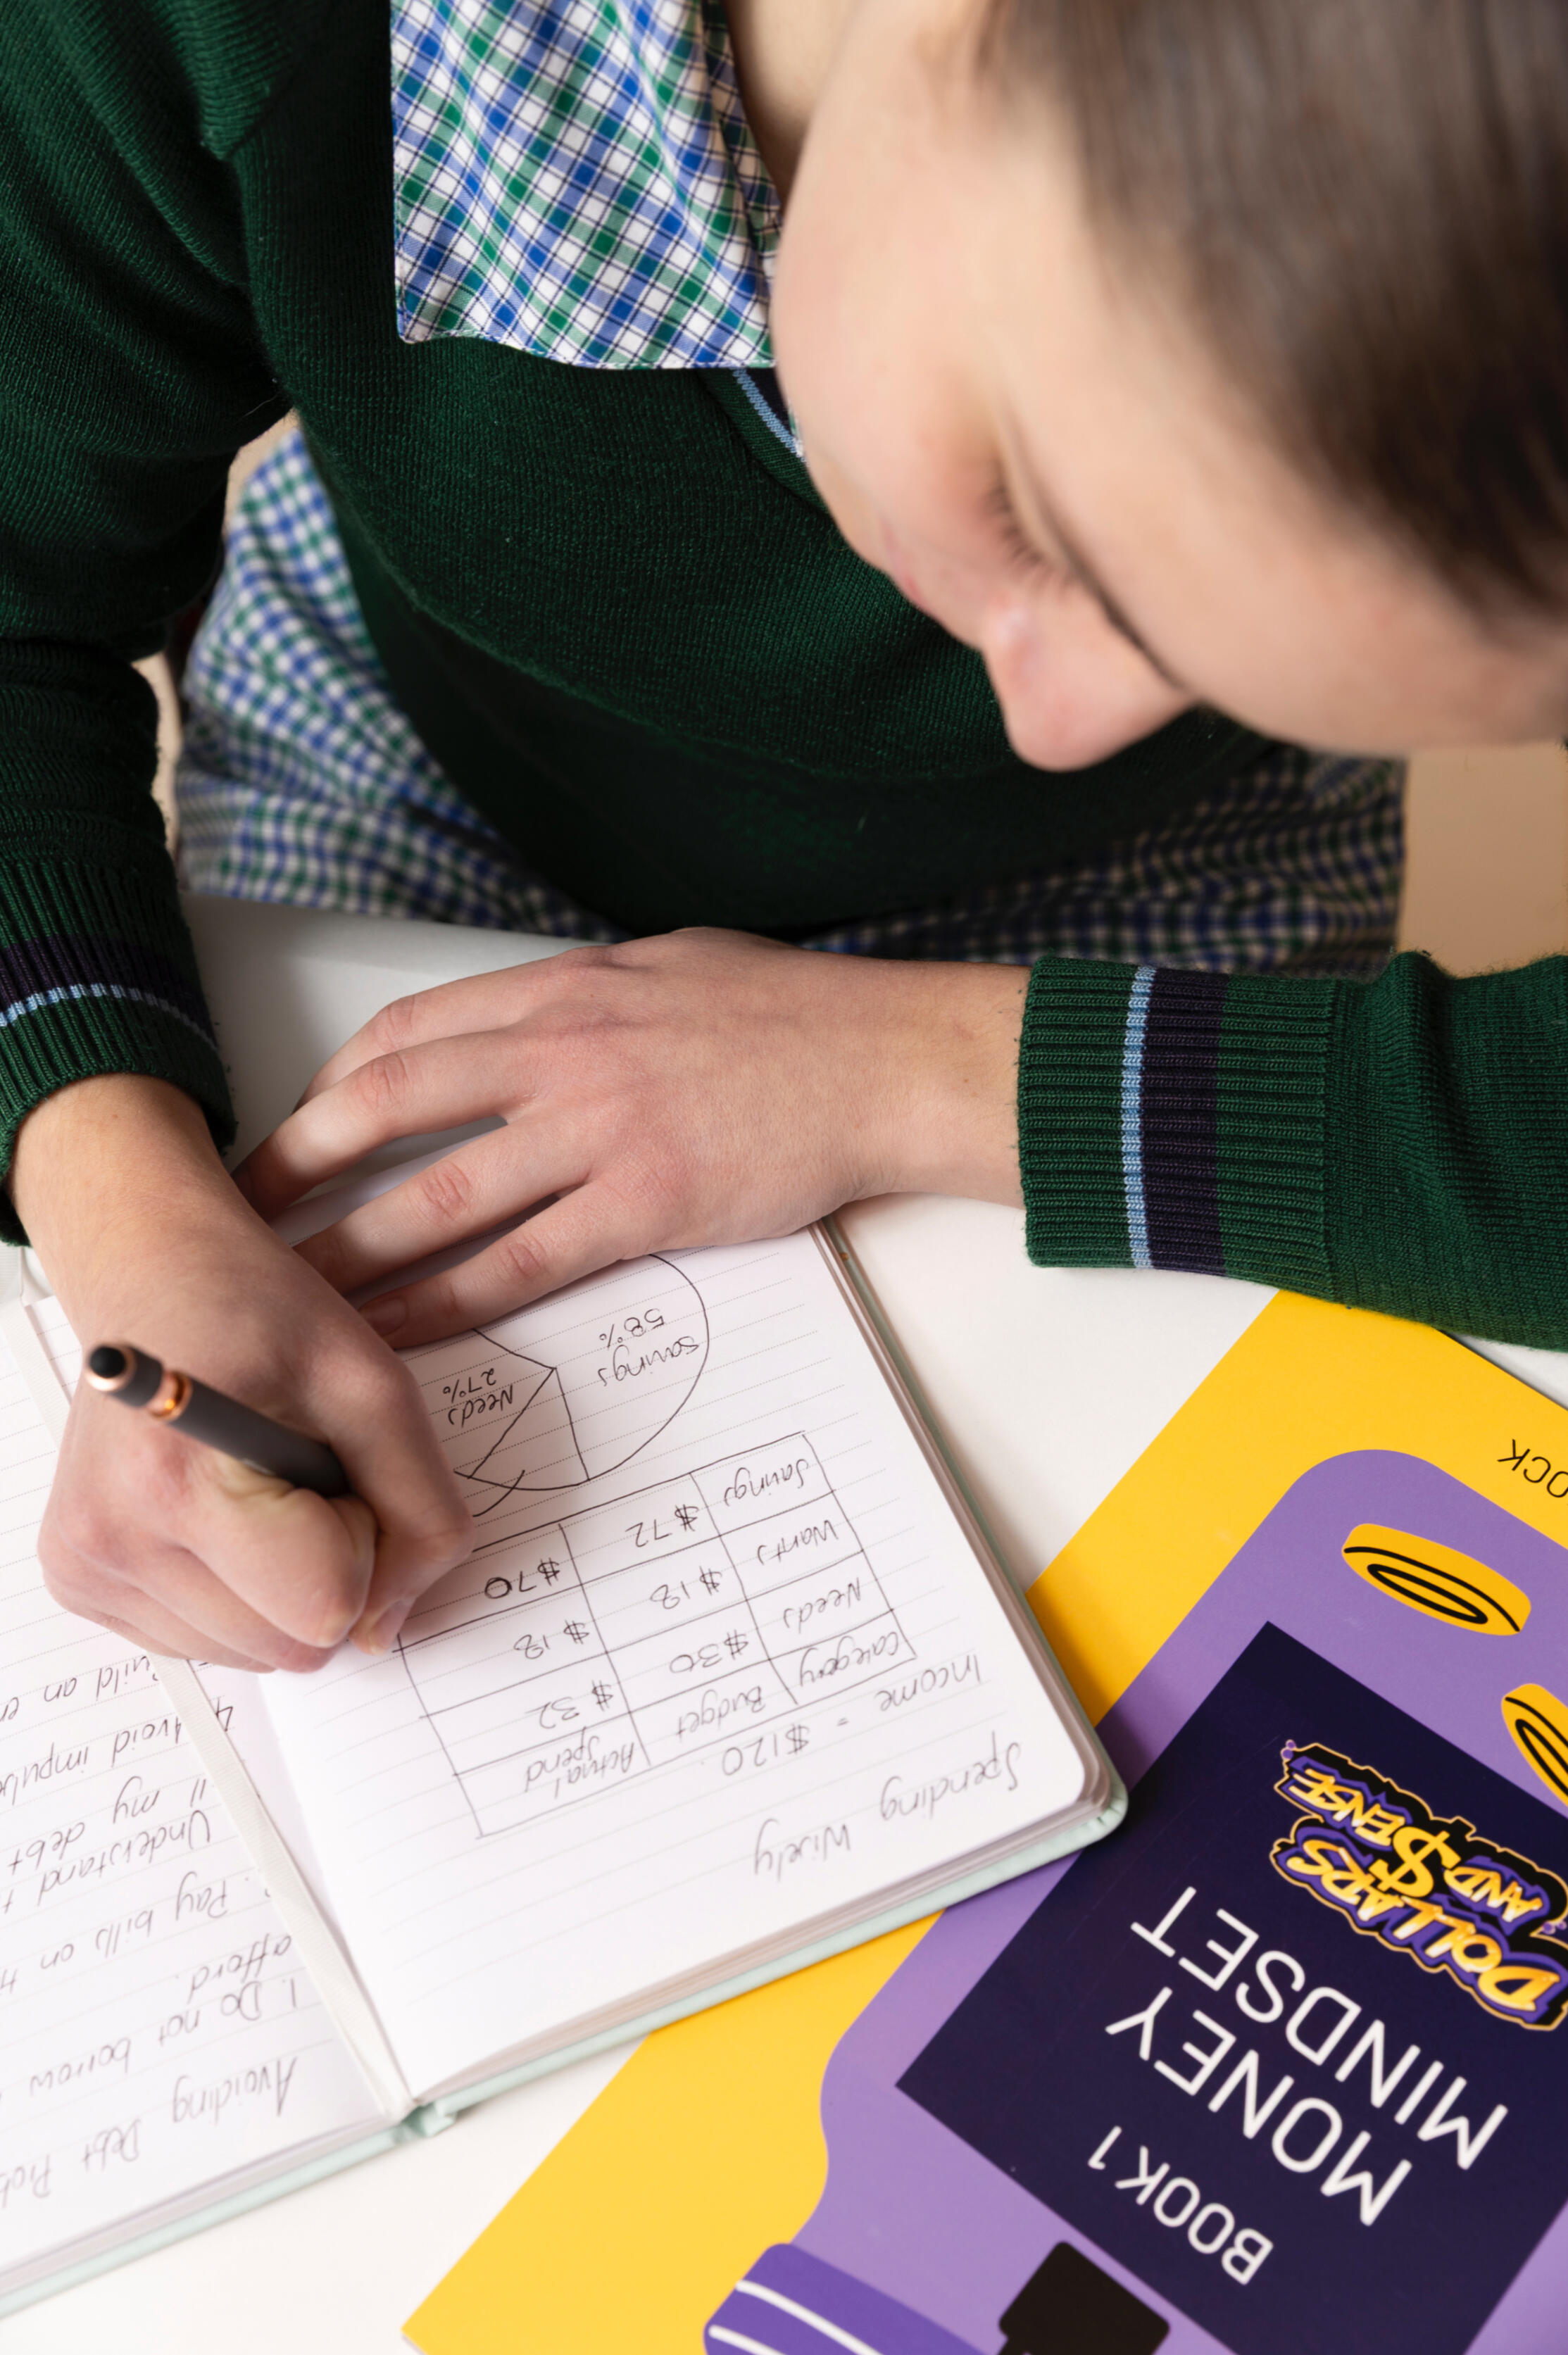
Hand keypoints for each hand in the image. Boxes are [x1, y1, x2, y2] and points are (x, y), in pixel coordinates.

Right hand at [13, 1076, 472, 1668]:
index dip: (363, 1540)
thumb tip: (393, 1628)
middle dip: (327, 1567)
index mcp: (178, 1479)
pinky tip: (220, 1509)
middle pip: (290, 1646)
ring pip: (251, 1656)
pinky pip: (204, 1644)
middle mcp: (112, 1538)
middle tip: (301, 1471)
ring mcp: (87, 1568)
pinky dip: (237, 1592)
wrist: (155, 1272)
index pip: (324, 1605)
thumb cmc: (260, 1312)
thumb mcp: (377, 1387)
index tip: (336, 1465)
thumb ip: (422, 1511)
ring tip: (256, 1484)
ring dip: (282, 1584)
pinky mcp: (79, 1582)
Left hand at [239, 930, 1026, 1344]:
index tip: (302, 1127)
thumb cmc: (792, 1012)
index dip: (336, 1084)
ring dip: (354, 1252)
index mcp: (563, 989)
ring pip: (439, 1198)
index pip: (410, 1033)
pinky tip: (400, 1335)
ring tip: (295, 1297)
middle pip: (391, 1106)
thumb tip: (526, 1025)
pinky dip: (446, 1304)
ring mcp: (598, 1130)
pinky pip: (520, 1264)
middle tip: (248, 1216)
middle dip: (302, 1164)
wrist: (884, 1061)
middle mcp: (562, 1052)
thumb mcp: (668, 964)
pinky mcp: (643, 1205)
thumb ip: (585, 994)